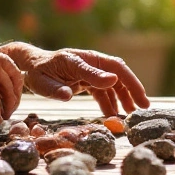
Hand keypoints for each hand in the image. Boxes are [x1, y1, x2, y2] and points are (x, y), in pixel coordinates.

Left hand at [15, 46, 150, 115]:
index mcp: (85, 59)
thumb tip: (79, 94)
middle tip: (144, 108)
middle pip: (119, 74)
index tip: (140, 98)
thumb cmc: (38, 73)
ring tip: (131, 114)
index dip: (130, 82)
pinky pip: (103, 91)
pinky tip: (113, 115)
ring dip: (123, 98)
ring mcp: (90, 71)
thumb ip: (64, 87)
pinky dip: (109, 103)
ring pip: (113, 84)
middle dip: (133, 90)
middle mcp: (91, 62)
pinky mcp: (86, 80)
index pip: (115, 67)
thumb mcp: (48, 81)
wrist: (30, 68)